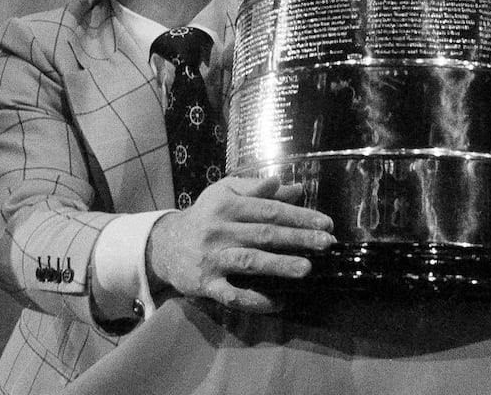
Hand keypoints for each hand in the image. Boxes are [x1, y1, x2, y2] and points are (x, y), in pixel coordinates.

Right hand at [146, 175, 334, 312]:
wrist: (164, 245)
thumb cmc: (204, 215)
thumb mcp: (225, 194)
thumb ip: (258, 190)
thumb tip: (294, 187)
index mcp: (228, 206)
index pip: (269, 210)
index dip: (299, 216)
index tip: (326, 223)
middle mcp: (220, 230)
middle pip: (264, 234)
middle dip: (298, 239)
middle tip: (327, 244)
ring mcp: (213, 259)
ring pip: (250, 261)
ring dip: (279, 265)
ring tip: (307, 268)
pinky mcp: (206, 284)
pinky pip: (232, 294)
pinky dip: (254, 300)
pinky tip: (278, 303)